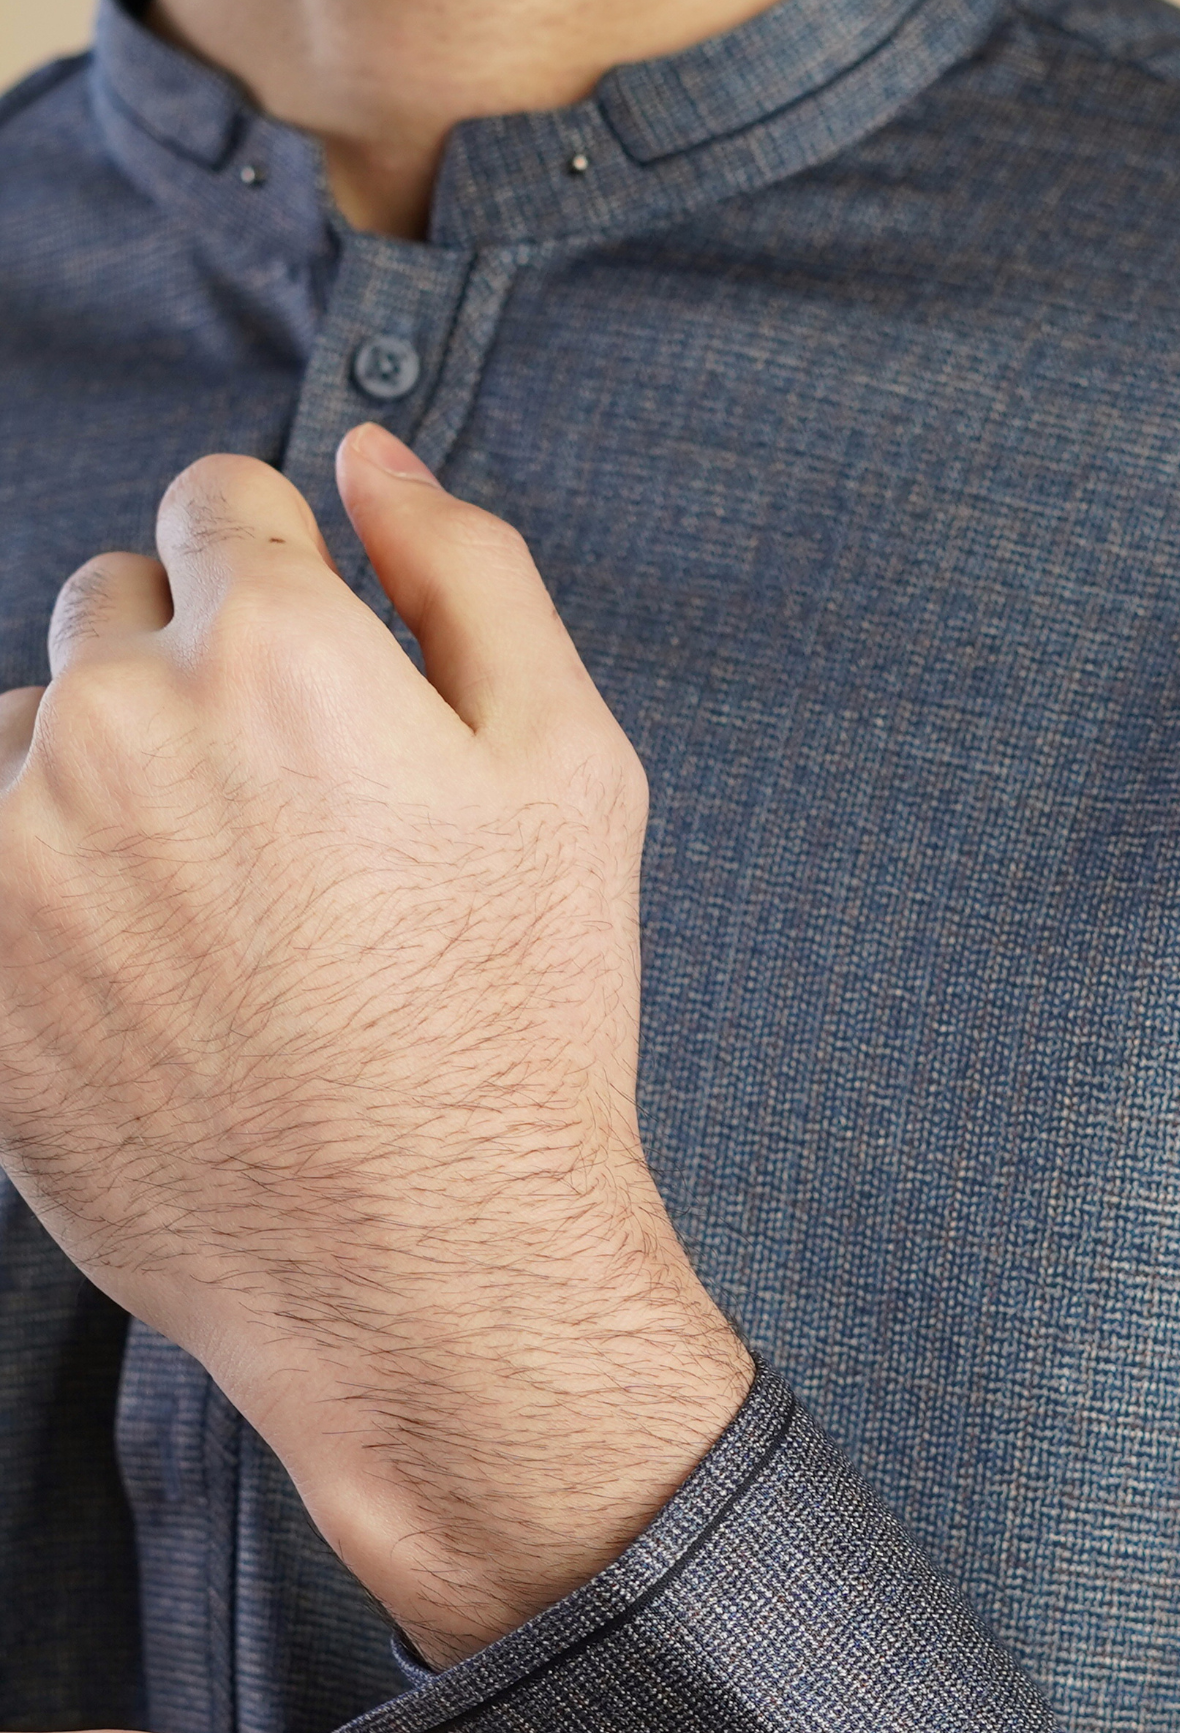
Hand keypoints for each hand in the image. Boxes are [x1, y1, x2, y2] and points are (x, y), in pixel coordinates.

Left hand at [0, 426, 750, 1661]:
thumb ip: (474, 577)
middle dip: (188, 673)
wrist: (427, 1273)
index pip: (218, 502)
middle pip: (109, 608)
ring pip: (22, 736)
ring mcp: (13, 858)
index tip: (313, 673)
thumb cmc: (520, 1024)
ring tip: (208, 915)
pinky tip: (139, 980)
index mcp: (279, 656)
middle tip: (284, 821)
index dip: (283, 577)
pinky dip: (40, 895)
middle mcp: (118, 730)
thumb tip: (373, 459)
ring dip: (91, 781)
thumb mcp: (571, 773)